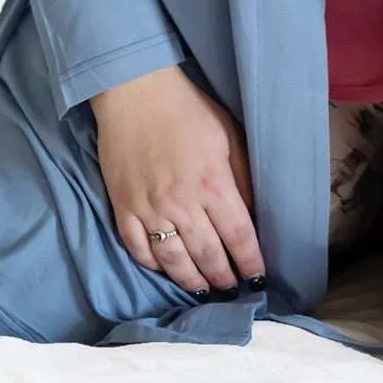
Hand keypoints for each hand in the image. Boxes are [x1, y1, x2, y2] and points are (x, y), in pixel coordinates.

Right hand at [90, 65, 264, 294]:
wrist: (135, 92)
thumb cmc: (188, 109)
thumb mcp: (229, 136)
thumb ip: (242, 176)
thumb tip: (254, 212)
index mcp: (213, 184)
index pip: (238, 235)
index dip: (250, 261)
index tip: (259, 277)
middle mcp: (181, 204)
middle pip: (207, 254)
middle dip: (224, 277)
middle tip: (233, 290)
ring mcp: (149, 210)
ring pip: (173, 261)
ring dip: (191, 281)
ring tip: (204, 290)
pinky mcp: (122, 208)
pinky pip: (138, 249)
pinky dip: (153, 265)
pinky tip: (166, 270)